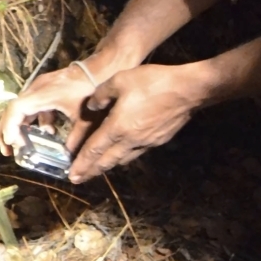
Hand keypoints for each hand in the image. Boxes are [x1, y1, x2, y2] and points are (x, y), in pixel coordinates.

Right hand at [0, 63, 103, 156]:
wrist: (96, 71)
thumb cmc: (89, 91)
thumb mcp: (84, 118)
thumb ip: (76, 139)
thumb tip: (71, 159)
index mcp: (40, 95)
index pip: (16, 109)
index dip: (10, 127)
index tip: (11, 143)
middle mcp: (34, 90)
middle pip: (12, 110)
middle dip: (7, 131)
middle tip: (7, 151)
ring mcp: (38, 89)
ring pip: (20, 110)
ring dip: (19, 127)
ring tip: (22, 145)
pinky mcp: (44, 90)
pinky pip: (32, 107)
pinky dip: (34, 121)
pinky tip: (48, 132)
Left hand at [67, 63, 206, 180]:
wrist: (188, 90)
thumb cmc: (153, 82)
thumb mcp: (119, 80)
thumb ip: (101, 95)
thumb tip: (92, 106)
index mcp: (118, 127)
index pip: (95, 150)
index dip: (82, 163)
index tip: (72, 175)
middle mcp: (132, 140)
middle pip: (107, 161)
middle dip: (91, 171)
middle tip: (77, 180)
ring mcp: (147, 142)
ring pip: (122, 159)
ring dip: (107, 166)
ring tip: (96, 170)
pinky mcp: (159, 140)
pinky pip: (136, 153)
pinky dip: (123, 158)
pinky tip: (122, 155)